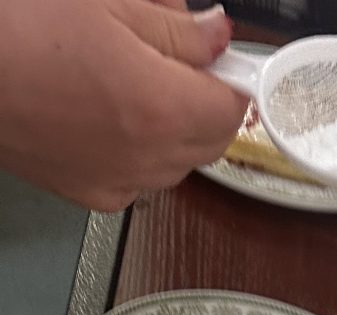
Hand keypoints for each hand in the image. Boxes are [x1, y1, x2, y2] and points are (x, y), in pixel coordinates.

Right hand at [0, 0, 245, 211]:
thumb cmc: (18, 27)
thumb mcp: (107, 5)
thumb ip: (175, 29)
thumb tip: (217, 34)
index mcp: (163, 108)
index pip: (234, 108)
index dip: (231, 79)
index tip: (219, 58)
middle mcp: (149, 159)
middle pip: (212, 140)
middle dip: (205, 103)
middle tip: (171, 60)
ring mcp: (120, 182)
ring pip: (178, 162)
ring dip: (173, 127)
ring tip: (128, 79)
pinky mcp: (92, 194)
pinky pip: (139, 178)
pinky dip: (138, 150)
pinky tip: (104, 111)